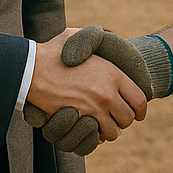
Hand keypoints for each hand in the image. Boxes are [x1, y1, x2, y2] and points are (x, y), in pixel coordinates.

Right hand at [25, 27, 146, 145]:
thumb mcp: (77, 35)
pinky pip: (97, 137)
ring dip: (109, 130)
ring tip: (102, 124)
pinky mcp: (79, 121)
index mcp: (113, 73)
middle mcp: (107, 93)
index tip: (138, 114)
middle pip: (129, 118)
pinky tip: (90, 128)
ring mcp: (94, 109)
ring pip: (114, 131)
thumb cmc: (52, 52)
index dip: (141, 110)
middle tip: (115, 118)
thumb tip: (104, 36)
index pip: (140, 100)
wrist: (31, 69)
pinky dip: (95, 136)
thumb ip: (94, 37)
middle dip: (123, 120)